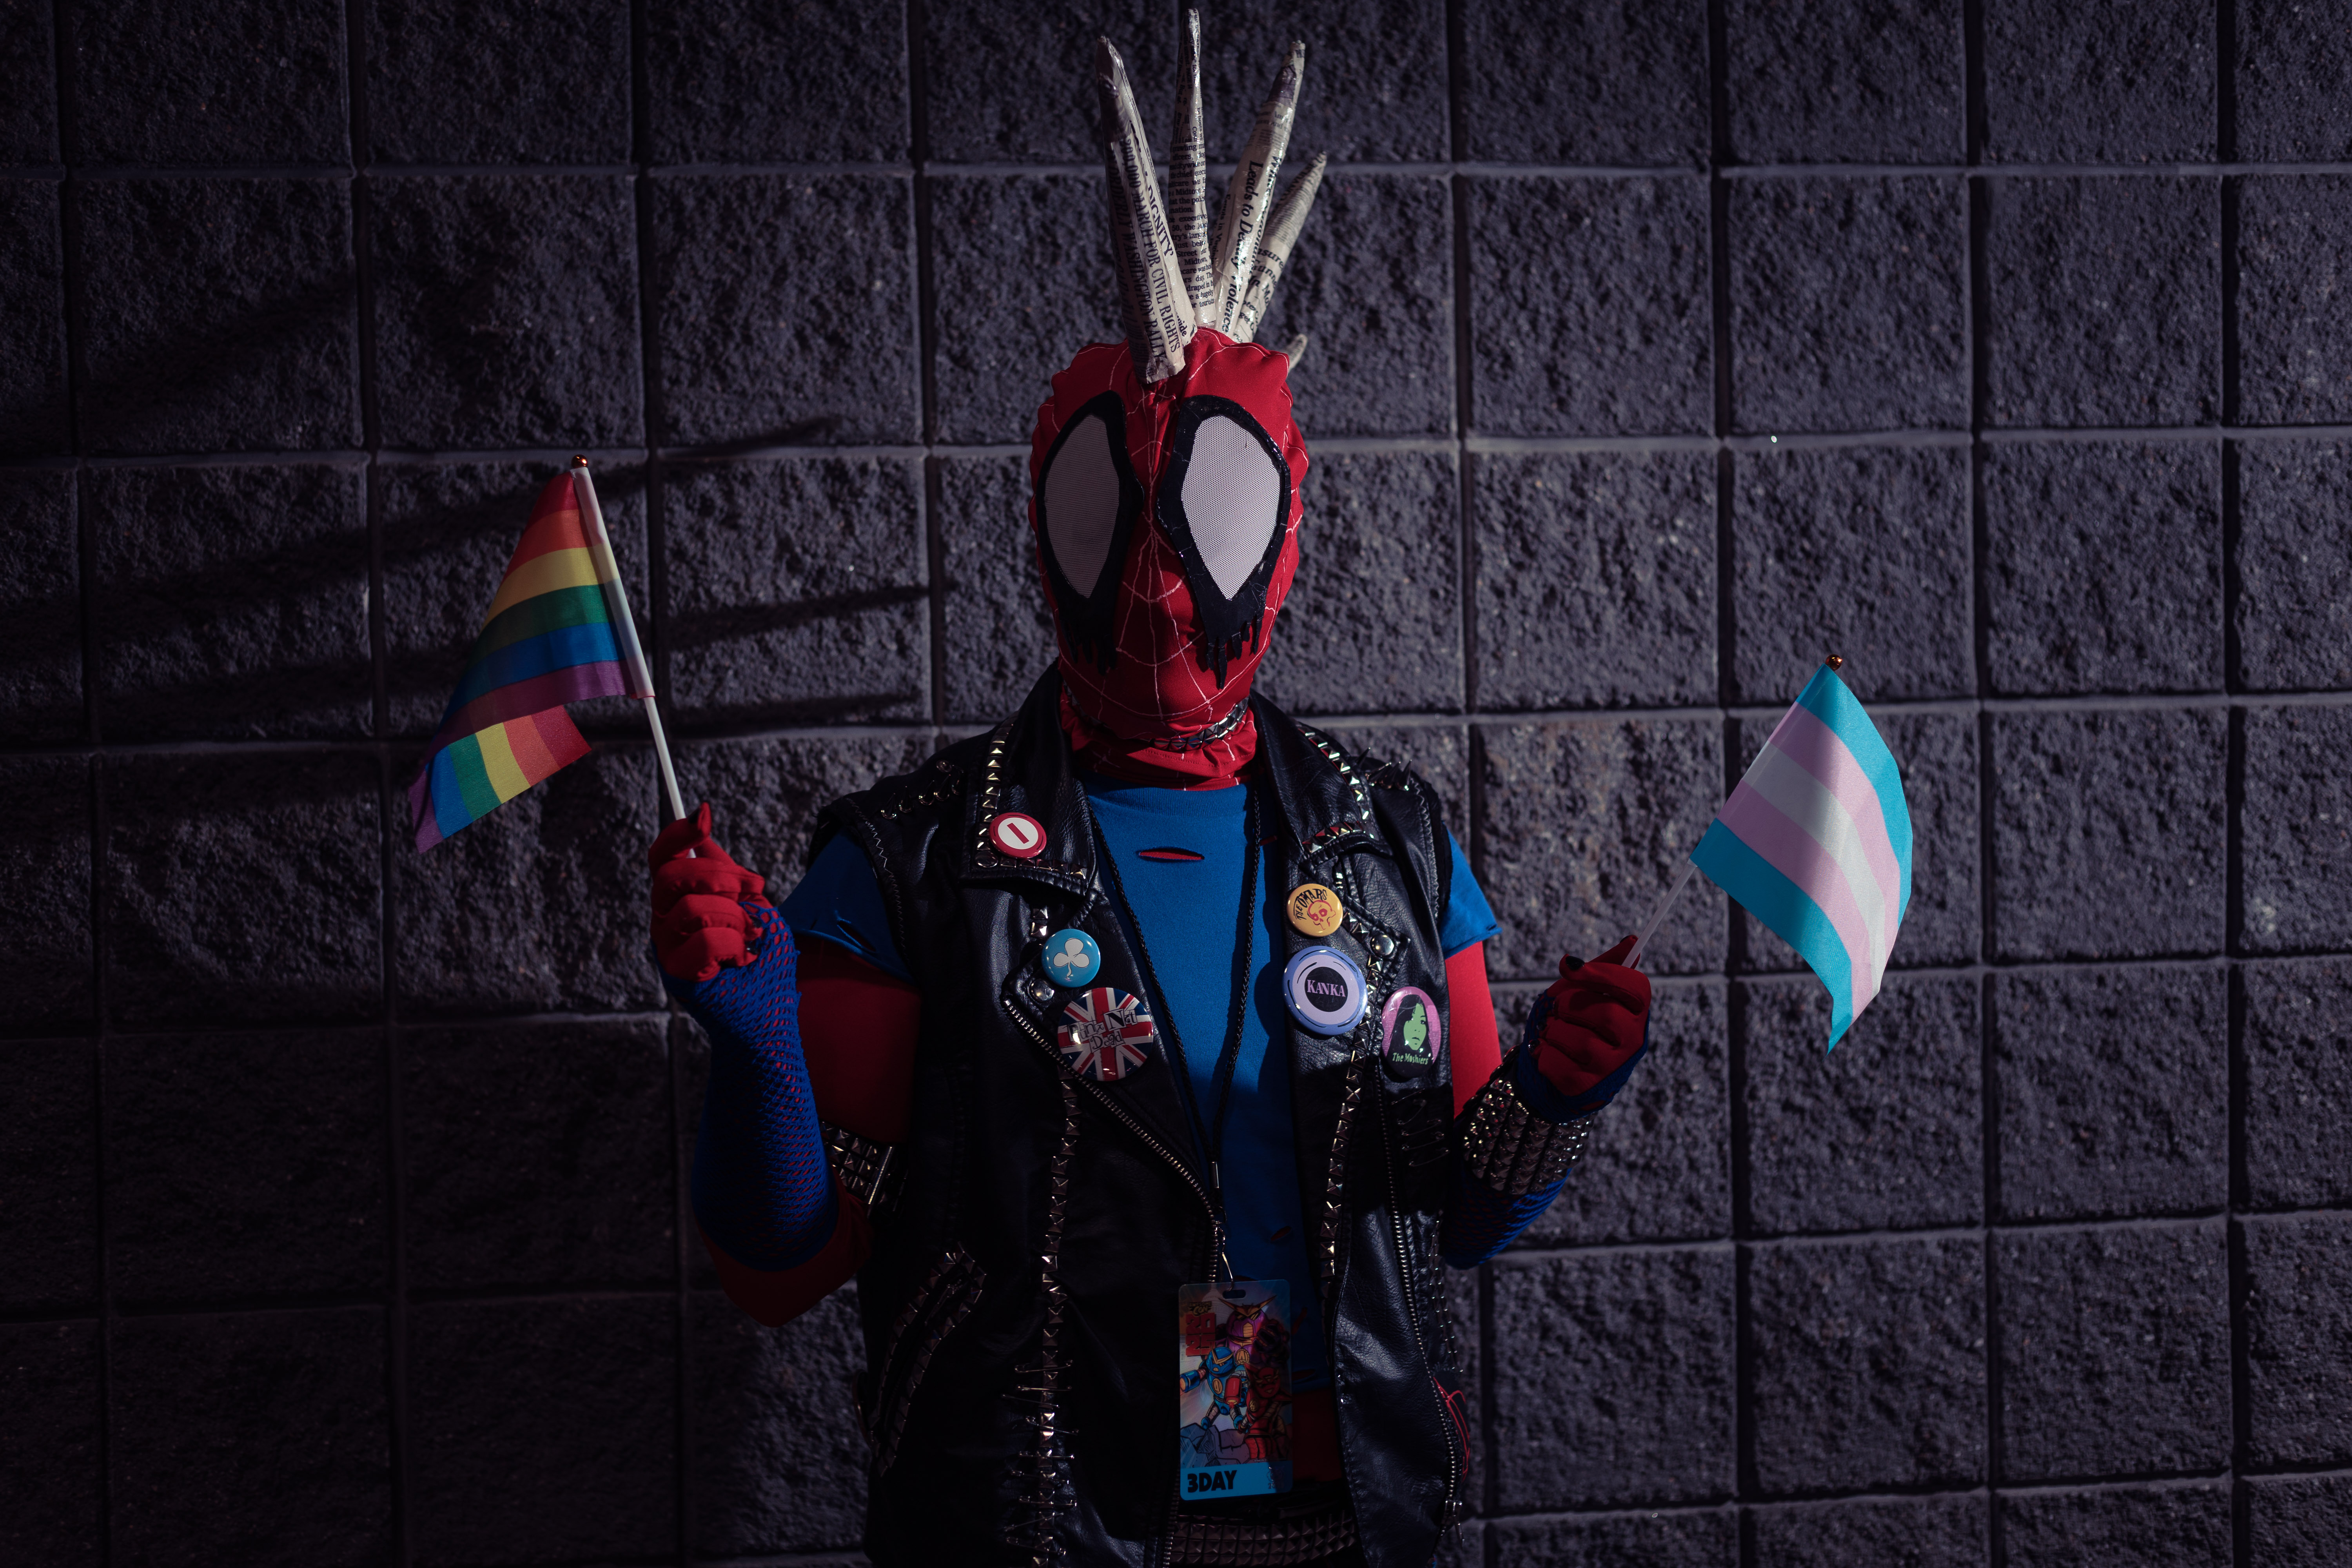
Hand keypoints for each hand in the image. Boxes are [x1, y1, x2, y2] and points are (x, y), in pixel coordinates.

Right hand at [648, 803, 768, 982]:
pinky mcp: (676, 975)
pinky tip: (740, 959)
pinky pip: (703, 941)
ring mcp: (666, 948)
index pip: (661, 859)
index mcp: (678, 901)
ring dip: (734, 917)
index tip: (704, 816)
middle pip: (671, 875)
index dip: (676, 833)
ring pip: (690, 908)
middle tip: (754, 889)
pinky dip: (733, 945)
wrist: (770, 1012)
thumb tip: (700, 828)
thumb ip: (724, 870)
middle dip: (720, 875)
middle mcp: (664, 922)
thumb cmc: (763, 959)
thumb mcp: (751, 902)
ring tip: (749, 935)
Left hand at [1530, 935, 1651, 1099]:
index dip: (1603, 973)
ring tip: (1552, 1033)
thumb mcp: (1582, 991)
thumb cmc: (1570, 1023)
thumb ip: (1602, 968)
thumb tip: (1632, 941)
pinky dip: (1542, 1053)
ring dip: (1553, 1031)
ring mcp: (1612, 1069)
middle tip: (1559, 1009)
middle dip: (1570, 1006)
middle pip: (1606, 1013)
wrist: (1546, 1068)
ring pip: (1579, 1040)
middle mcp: (1633, 1043)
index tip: (1570, 967)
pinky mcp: (1586, 1088)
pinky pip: (1557, 1062)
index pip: (1637, 987)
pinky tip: (1547, 1054)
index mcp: (1636, 1013)